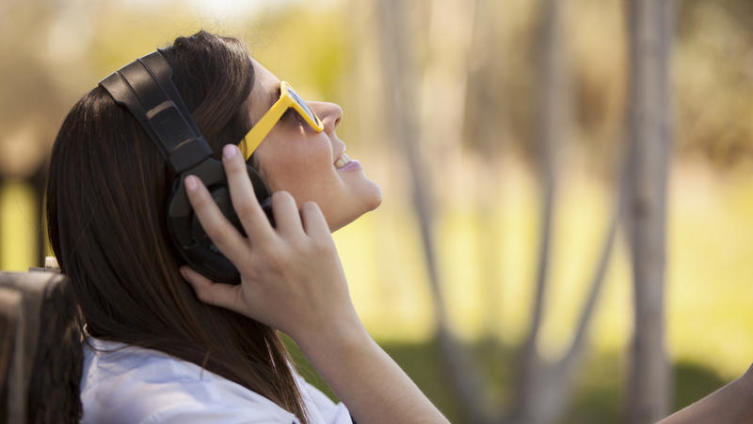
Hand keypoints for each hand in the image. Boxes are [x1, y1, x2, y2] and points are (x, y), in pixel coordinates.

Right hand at [179, 144, 360, 342]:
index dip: (201, 203)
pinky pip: (309, 207)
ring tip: (284, 222)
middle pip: (247, 204)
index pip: (218, 230)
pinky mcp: (323, 241)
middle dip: (235, 173)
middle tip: (228, 149)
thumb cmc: (282, 312)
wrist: (326, 325)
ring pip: (283, 199)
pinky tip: (305, 230)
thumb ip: (210, 290)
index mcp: (249, 267)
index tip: (192, 180)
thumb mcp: (244, 305)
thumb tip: (182, 271)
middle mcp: (271, 254)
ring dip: (280, 202)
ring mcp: (298, 246)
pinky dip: (305, 213)